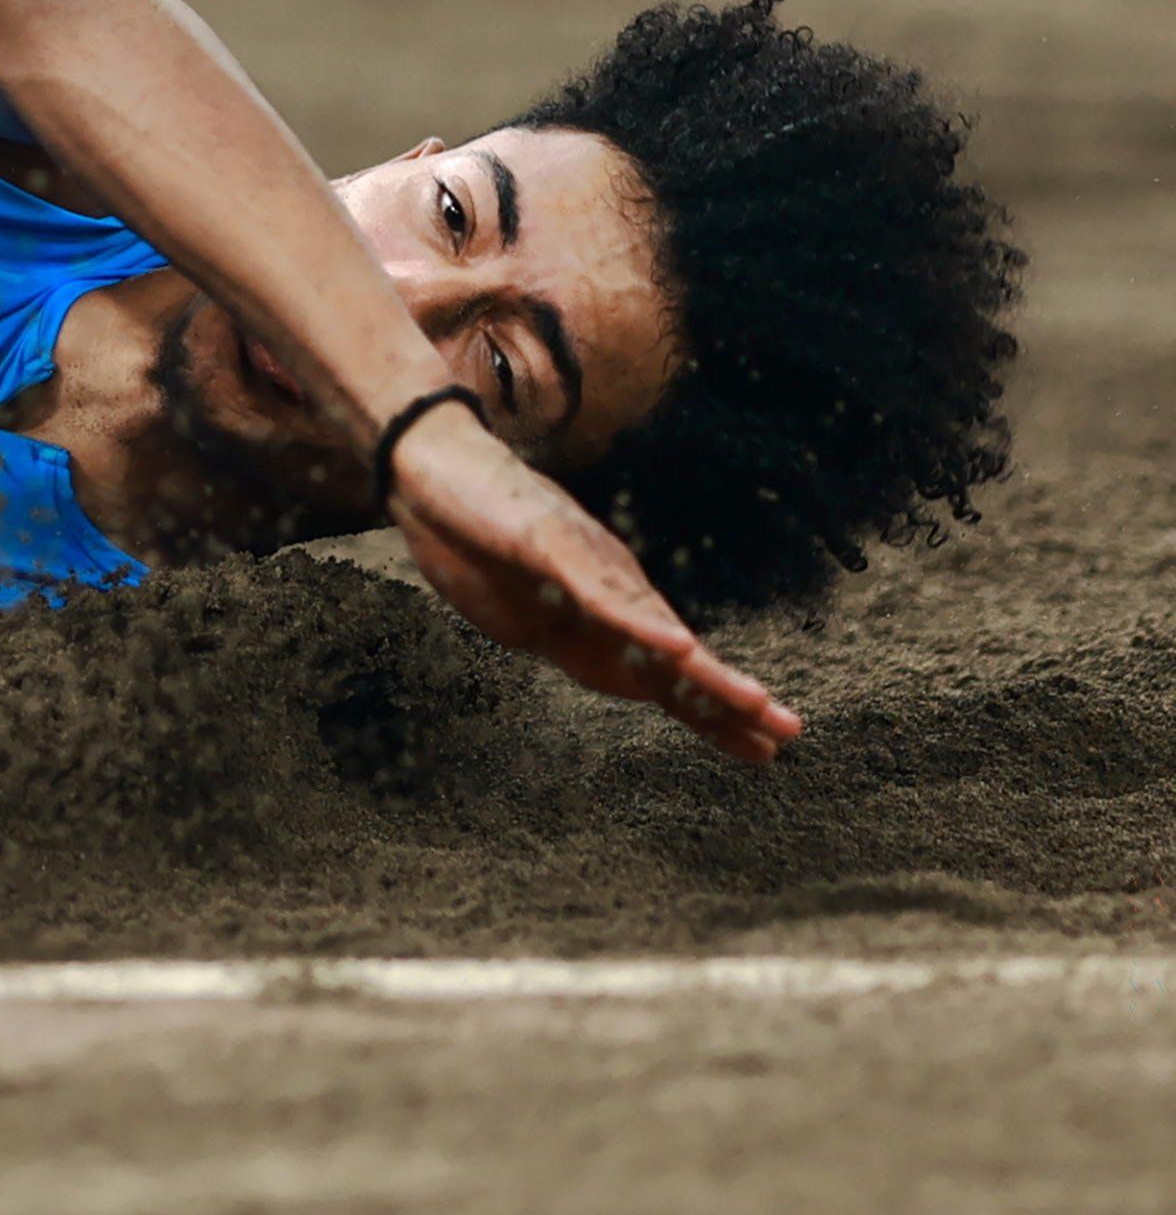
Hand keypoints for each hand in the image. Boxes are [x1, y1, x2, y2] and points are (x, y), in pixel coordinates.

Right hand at [382, 406, 801, 763]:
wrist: (427, 467)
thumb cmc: (471, 537)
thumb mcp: (523, 615)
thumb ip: (572, 643)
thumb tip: (623, 678)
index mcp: (599, 611)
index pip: (664, 672)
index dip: (713, 711)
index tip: (765, 747)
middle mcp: (607, 586)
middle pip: (673, 656)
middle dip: (728, 699)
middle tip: (786, 733)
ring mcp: (581, 563)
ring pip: (652, 625)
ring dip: (702, 668)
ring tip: (751, 700)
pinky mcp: (548, 541)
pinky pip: (598, 589)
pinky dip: (637, 622)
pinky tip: (674, 646)